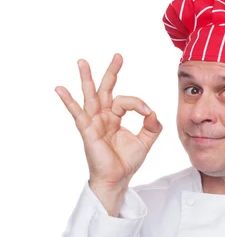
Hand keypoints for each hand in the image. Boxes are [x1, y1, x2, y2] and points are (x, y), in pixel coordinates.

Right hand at [55, 53, 162, 189]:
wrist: (117, 180)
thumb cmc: (126, 162)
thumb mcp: (145, 142)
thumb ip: (152, 126)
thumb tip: (153, 112)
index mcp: (114, 118)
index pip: (125, 101)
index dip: (138, 103)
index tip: (148, 112)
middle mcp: (103, 117)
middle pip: (105, 90)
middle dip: (111, 73)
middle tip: (118, 56)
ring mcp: (94, 123)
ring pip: (90, 96)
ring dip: (87, 79)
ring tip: (82, 62)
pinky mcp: (88, 131)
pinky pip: (78, 114)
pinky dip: (69, 102)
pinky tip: (60, 89)